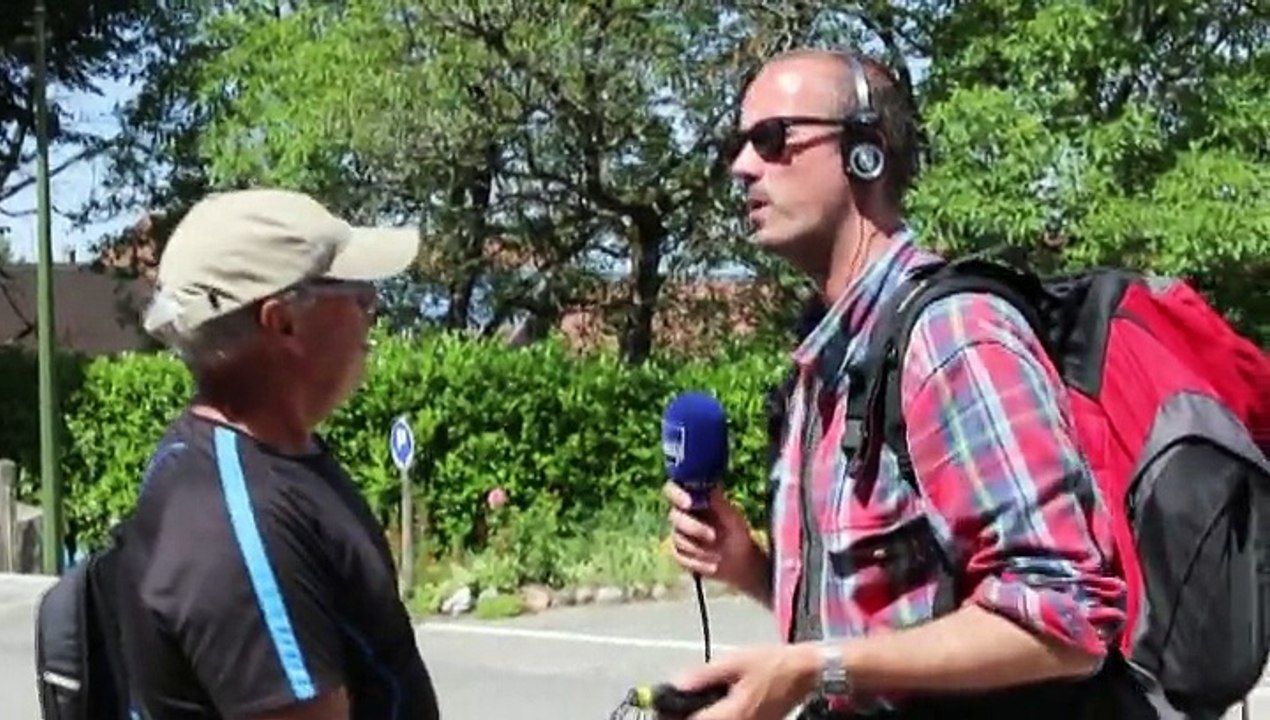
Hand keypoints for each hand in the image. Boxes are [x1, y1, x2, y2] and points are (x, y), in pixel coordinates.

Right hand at [663, 483, 764, 593]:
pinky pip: (680, 558)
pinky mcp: (679, 554)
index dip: (676, 494)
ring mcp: (678, 534)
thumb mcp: (731, 516)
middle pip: (674, 516)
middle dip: (693, 527)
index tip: (689, 503)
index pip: (672, 489)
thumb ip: (719, 503)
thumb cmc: (735, 531)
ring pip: (678, 539)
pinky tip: (713, 566)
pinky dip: (698, 563)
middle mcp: (681, 515)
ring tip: (719, 555)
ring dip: (699, 548)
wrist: (740, 559)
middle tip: (713, 536)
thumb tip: (710, 487)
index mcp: (691, 499)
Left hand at [672, 644, 819, 719]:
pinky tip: (714, 705)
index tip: (662, 707)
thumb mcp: (735, 661)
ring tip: (691, 704)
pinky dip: (716, 716)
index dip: (673, 716)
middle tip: (675, 706)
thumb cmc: (773, 664)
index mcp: (732, 715)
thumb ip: (704, 675)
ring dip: (702, 715)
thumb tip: (676, 683)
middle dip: (688, 716)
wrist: (806, 672)